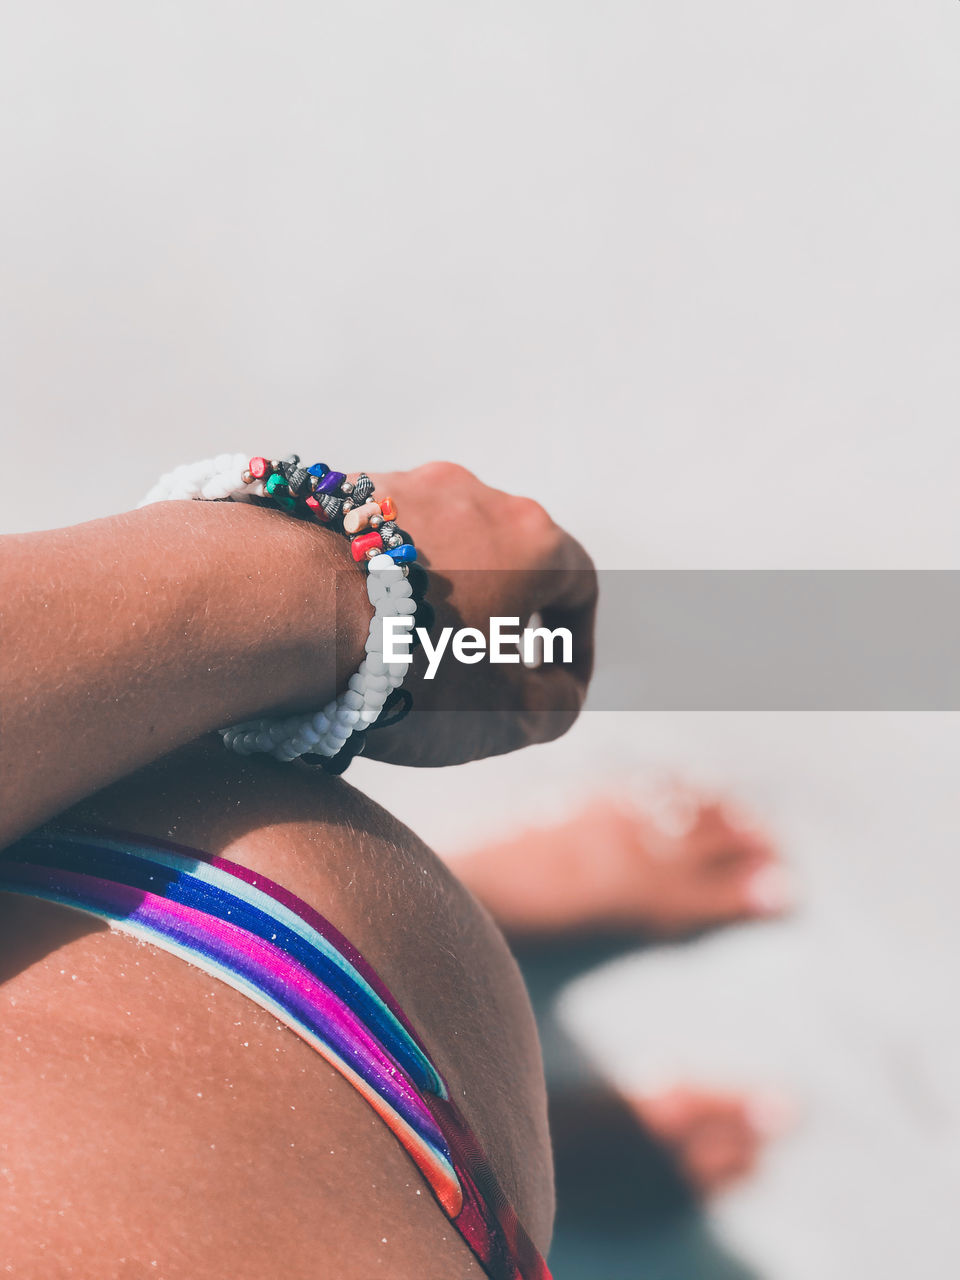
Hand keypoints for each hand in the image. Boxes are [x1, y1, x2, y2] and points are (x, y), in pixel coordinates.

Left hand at [361, 462, 596, 765]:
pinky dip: (382, 582)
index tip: (553, 684)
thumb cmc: (413, 667)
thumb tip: (557, 689)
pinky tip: (357, 626)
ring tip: (409, 652)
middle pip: (508, 559)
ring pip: (440, 546)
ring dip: (440, 596)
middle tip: (483, 671)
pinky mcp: (339, 493)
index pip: (577, 585)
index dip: (573, 642)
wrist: (292, 607)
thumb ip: (554, 705)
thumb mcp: (506, 713)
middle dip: (504, 616)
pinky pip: (378, 543)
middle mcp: (474, 495)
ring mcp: (402, 487)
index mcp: (532, 538)